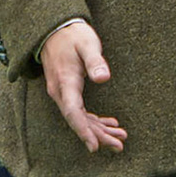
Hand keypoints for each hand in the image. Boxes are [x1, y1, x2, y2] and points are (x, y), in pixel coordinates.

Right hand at [39, 20, 126, 152]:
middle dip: (98, 135)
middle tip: (119, 145)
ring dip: (99, 130)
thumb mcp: (87, 44)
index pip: (73, 112)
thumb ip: (95, 61)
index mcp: (65, 82)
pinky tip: (110, 124)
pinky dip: (94, 121)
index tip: (94, 146)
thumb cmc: (73, 36)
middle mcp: (60, 91)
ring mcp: (62, 92)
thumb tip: (104, 78)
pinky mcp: (67, 91)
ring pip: (79, 118)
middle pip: (78, 120)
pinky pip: (79, 111)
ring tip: (120, 138)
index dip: (83, 131)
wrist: (54, 30)